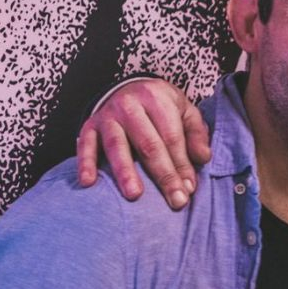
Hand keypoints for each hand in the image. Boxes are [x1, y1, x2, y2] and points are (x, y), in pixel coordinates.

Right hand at [77, 81, 209, 208]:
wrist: (128, 89)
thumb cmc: (161, 107)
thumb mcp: (185, 111)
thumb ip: (196, 133)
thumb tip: (202, 158)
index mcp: (156, 98)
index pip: (171, 137)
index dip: (181, 164)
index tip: (189, 189)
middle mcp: (129, 105)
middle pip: (148, 143)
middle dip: (163, 174)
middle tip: (175, 200)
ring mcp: (107, 115)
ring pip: (116, 145)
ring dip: (125, 172)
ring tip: (134, 195)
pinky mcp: (89, 125)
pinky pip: (85, 145)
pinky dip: (85, 164)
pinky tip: (89, 183)